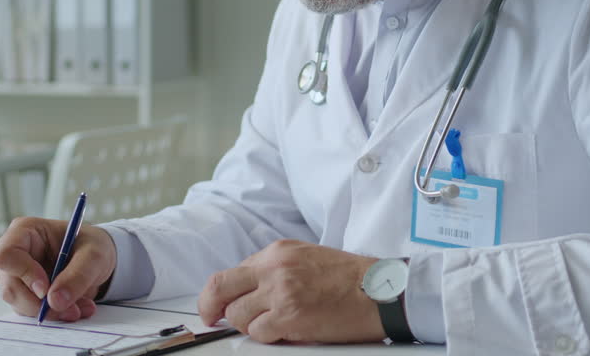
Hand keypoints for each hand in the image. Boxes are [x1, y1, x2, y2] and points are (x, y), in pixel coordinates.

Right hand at [0, 216, 117, 321]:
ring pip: (21, 304)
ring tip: (80, 308)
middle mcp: (16, 254)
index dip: (23, 274)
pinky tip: (76, 308)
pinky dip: (55, 315)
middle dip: (40, 304)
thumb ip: (77, 275)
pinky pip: (32, 312)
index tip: (46, 289)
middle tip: (71, 309)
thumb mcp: (94, 255)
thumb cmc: (93, 246)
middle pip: (11, 287)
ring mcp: (19, 276)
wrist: (98, 260)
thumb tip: (54, 301)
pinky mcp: (26, 294)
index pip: (6, 255)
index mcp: (25, 231)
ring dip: (51, 312)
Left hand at [197, 240, 384, 343]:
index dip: (218, 293)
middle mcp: (274, 267)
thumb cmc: (349, 278)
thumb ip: (275, 269)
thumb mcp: (306, 258)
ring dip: (250, 326)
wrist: (379, 290)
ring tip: (273, 326)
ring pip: (237, 315)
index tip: (215, 305)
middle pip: (220, 287)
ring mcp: (280, 290)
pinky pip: (258, 332)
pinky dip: (267, 337)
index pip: (231, 271)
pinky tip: (286, 332)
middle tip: (213, 319)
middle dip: (211, 307)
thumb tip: (248, 290)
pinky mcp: (289, 315)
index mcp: (277, 251)